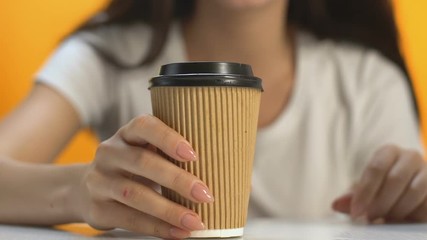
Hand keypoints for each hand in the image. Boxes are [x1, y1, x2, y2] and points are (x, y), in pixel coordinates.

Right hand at [72, 115, 213, 238]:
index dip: (168, 139)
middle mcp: (110, 153)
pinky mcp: (98, 208)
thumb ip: (172, 156)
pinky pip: (129, 219)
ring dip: (169, 210)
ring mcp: (100, 180)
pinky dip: (157, 228)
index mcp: (127, 134)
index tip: (193, 154)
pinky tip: (177, 232)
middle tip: (204, 194)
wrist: (87, 188)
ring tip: (195, 220)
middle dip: (177, 180)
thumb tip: (223, 173)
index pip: (144, 127)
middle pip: (143, 163)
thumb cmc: (133, 167)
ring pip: (135, 194)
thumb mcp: (145, 152)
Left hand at [332, 145, 426, 222]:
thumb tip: (336, 205)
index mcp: (388, 152)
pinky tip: (402, 221)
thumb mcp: (365, 190)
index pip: (376, 168)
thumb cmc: (382, 186)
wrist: (410, 186)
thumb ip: (352, 197)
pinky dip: (413, 216)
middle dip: (380, 202)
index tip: (356, 212)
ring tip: (386, 220)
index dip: (365, 192)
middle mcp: (410, 156)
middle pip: (395, 179)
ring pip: (414, 191)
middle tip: (370, 217)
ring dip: (397, 210)